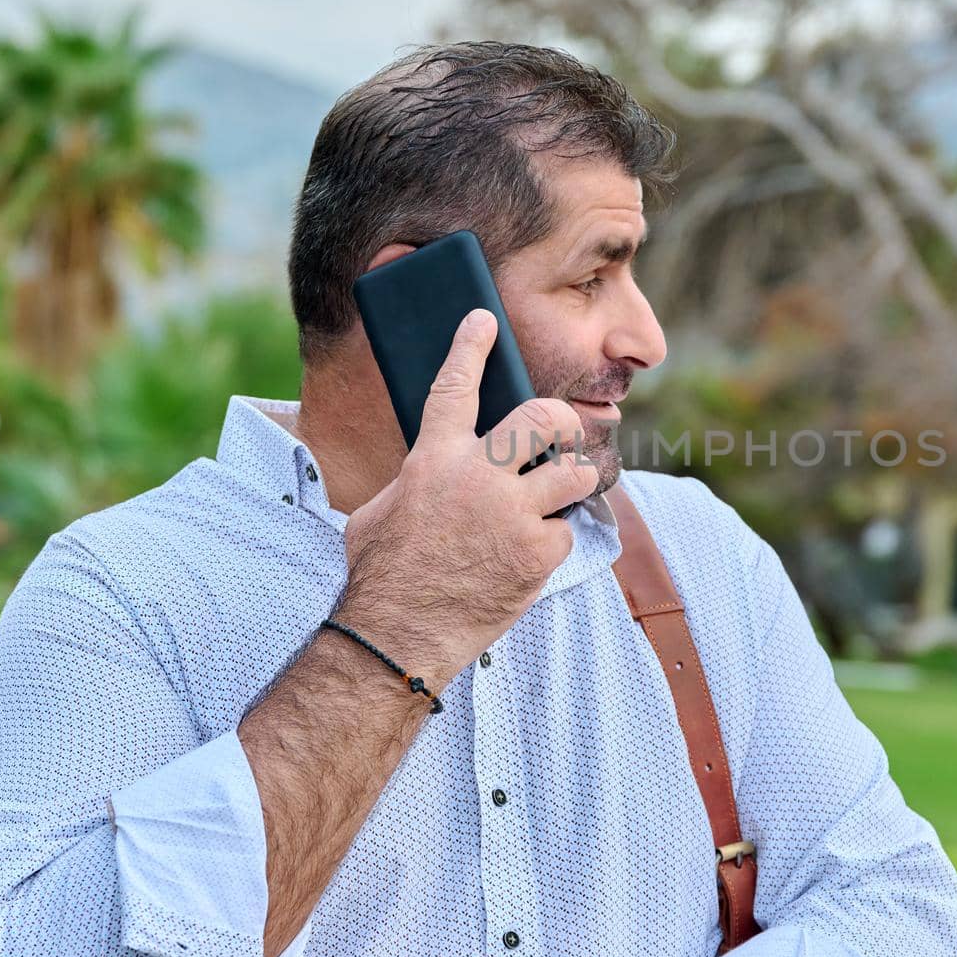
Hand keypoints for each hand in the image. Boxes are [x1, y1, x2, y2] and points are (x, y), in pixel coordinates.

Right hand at [336, 308, 598, 684]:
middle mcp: (477, 477)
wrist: (395, 637)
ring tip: (561, 495)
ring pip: (575, 475)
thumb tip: (436, 470)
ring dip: (573, 483)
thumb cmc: (381, 576)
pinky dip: (551, 543)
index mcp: (433, 459)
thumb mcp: (382, 511)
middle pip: (543, 419)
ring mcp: (513, 514)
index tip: (483, 319)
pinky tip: (528, 557)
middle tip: (563, 435)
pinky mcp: (537, 553)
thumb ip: (419, 479)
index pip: (454, 387)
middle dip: (563, 421)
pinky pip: (564, 532)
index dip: (470, 347)